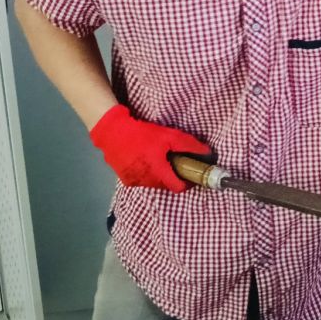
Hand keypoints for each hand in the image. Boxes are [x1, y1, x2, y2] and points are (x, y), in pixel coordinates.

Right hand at [88, 104, 210, 191]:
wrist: (113, 131)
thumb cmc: (142, 134)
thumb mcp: (170, 136)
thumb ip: (190, 145)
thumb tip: (208, 152)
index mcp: (158, 173)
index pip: (178, 188)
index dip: (187, 183)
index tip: (191, 174)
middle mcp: (145, 181)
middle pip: (165, 185)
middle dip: (172, 175)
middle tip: (174, 162)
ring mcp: (133, 181)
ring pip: (152, 183)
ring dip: (158, 174)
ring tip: (158, 158)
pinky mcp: (124, 179)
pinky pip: (141, 179)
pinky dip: (145, 173)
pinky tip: (144, 160)